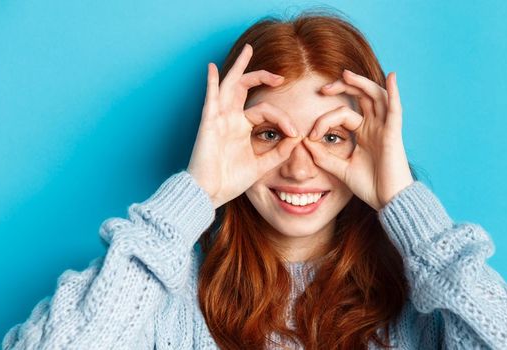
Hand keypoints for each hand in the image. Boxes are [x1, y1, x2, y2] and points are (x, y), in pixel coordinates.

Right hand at [187, 44, 302, 208]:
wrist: (209, 194)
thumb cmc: (230, 181)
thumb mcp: (261, 165)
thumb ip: (279, 153)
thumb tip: (298, 138)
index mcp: (241, 128)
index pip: (265, 110)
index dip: (283, 118)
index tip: (295, 132)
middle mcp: (230, 119)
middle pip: (244, 88)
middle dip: (261, 76)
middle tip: (279, 76)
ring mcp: (218, 119)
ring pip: (230, 86)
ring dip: (239, 68)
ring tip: (248, 50)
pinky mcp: (209, 124)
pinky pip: (210, 99)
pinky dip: (212, 83)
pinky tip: (213, 68)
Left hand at [301, 69, 413, 210]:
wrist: (390, 202)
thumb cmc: (370, 187)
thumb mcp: (341, 169)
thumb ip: (324, 156)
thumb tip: (304, 143)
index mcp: (365, 134)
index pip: (344, 114)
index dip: (325, 120)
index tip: (310, 135)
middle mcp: (376, 127)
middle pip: (363, 96)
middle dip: (344, 87)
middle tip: (324, 88)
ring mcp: (386, 129)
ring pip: (376, 96)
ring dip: (362, 83)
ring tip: (346, 74)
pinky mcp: (394, 134)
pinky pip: (395, 109)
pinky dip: (394, 92)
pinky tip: (392, 77)